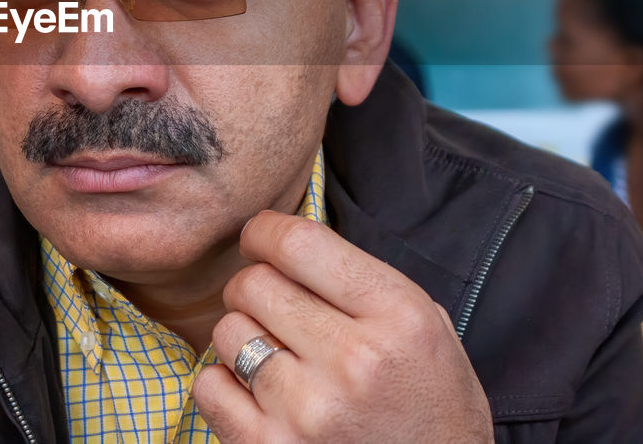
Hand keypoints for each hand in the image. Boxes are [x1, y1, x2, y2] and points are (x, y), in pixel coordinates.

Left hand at [192, 211, 492, 442]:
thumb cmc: (432, 409)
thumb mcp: (428, 329)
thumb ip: (364, 283)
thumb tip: (287, 244)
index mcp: (398, 317)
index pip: (300, 243)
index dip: (265, 231)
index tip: (260, 239)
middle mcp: (353, 360)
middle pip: (256, 283)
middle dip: (254, 285)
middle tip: (271, 305)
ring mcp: (309, 410)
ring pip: (229, 331)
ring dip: (241, 335)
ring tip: (272, 353)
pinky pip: (210, 386)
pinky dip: (222, 382)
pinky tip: (253, 390)